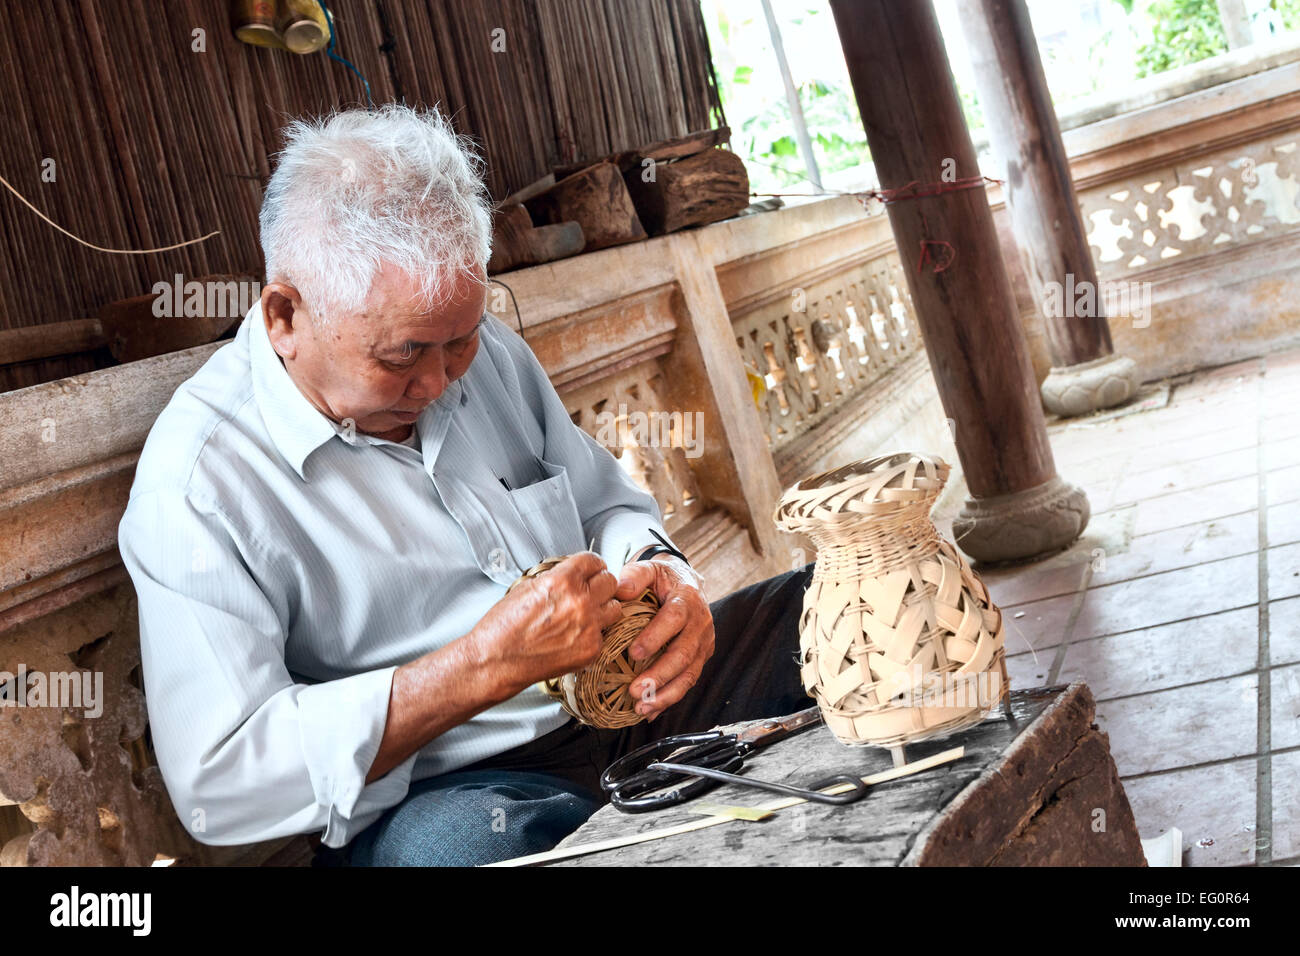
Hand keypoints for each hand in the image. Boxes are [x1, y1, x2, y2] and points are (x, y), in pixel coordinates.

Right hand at [472, 552, 621, 699]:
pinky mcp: (591, 649)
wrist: (496, 660)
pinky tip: (575, 635)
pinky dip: (593, 633)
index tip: (591, 570)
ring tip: (586, 614)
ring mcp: (589, 627)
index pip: (593, 560)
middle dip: (600, 584)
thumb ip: (556, 577)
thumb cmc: (504, 625)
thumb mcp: (527, 587)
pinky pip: (604, 633)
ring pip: (615, 608)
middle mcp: (580, 602)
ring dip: (603, 607)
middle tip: (590, 591)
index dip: (591, 565)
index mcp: (562, 581)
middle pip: (610, 581)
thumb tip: (573, 573)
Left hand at [615, 555, 713, 721]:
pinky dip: (669, 699)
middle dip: (660, 675)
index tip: (634, 652)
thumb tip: (620, 589)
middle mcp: (700, 624)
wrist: (685, 584)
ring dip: (666, 694)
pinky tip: (650, 712)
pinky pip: (687, 682)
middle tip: (636, 691)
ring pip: (690, 674)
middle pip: (684, 654)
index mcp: (687, 599)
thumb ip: (635, 575)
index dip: (656, 637)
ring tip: (642, 708)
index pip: (675, 619)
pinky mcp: (701, 658)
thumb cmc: (662, 580)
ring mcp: (704, 644)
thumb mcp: (650, 569)